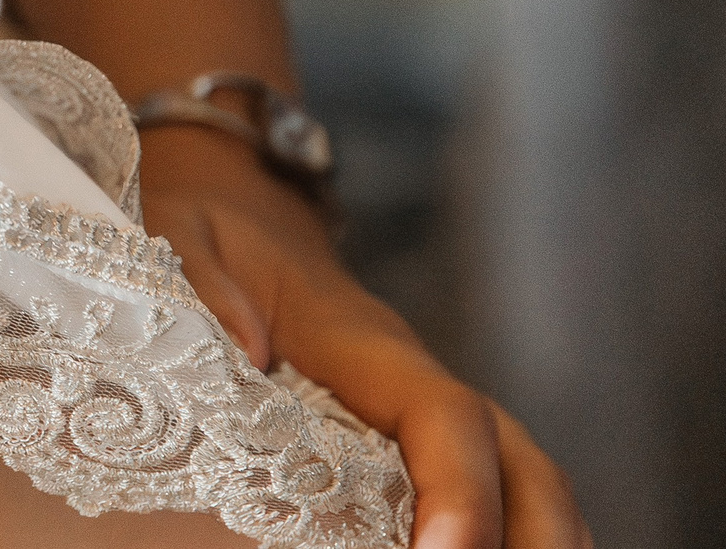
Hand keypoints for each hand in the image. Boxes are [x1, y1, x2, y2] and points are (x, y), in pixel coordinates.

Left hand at [138, 129, 588, 548]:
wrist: (240, 210)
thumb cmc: (209, 231)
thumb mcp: (185, 234)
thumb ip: (206, 285)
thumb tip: (248, 349)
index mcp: (364, 341)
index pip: (443, 414)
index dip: (459, 489)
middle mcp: (416, 380)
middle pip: (521, 464)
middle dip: (530, 541)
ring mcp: (427, 410)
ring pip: (528, 483)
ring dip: (540, 543)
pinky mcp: (418, 439)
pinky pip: (502, 491)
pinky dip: (519, 535)